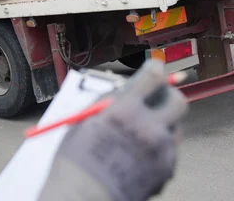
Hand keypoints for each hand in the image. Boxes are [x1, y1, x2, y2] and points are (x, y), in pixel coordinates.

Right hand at [38, 59, 188, 200]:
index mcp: (125, 111)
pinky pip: (168, 150)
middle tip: (157, 98)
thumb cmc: (77, 156)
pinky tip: (136, 154)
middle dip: (168, 96)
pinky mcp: (166, 169)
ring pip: (174, 127)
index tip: (153, 68)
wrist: (84, 196)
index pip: (153, 78)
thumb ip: (110, 100)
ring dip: (160, 124)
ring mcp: (161, 151)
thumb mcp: (86, 118)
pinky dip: (156, 148)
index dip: (154, 69)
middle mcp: (149, 129)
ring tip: (137, 134)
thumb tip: (128, 86)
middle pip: (177, 101)